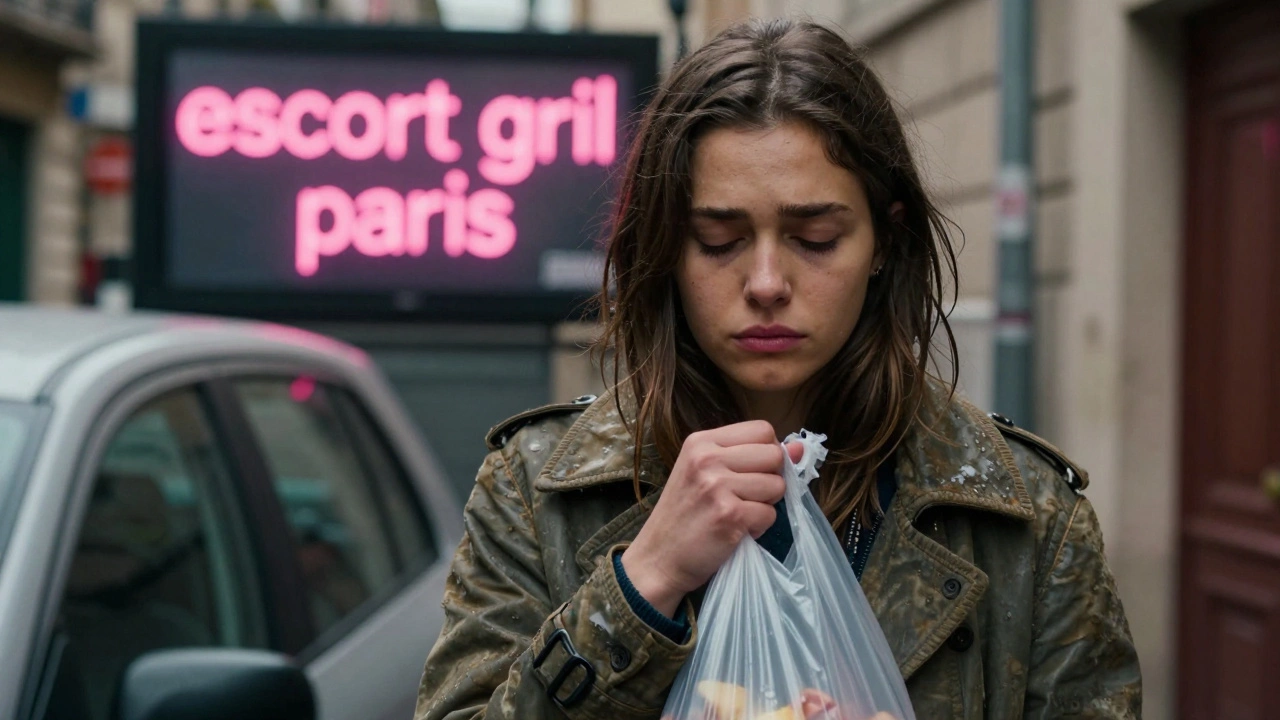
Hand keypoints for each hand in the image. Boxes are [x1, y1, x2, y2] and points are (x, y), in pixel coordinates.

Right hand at [621, 421, 804, 616]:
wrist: (658, 558)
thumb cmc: (684, 515)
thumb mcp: (706, 473)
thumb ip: (750, 456)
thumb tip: (800, 447)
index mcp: (701, 442)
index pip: (762, 429)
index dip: (766, 453)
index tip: (749, 472)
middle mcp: (707, 458)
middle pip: (774, 455)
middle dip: (769, 479)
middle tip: (742, 497)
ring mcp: (717, 486)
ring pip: (777, 486)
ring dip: (764, 505)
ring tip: (737, 514)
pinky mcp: (729, 515)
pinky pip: (770, 515)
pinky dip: (758, 528)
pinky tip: (734, 530)